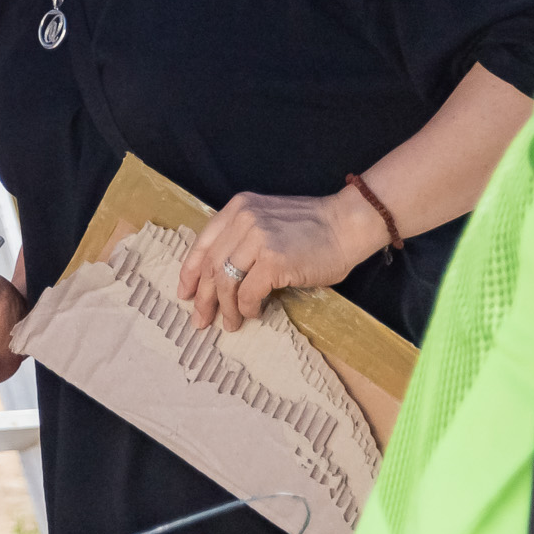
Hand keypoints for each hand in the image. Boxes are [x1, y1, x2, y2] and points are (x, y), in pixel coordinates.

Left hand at [180, 187, 385, 332]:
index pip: (203, 244)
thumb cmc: (313, 228)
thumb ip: (242, 238)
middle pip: (211, 266)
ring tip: (230, 324)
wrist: (348, 225)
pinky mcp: (274, 261)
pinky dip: (247, 308)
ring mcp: (258, 239)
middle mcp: (243, 220)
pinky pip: (248, 292)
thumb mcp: (267, 220)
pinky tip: (254, 314)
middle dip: (204, 297)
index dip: (190, 272)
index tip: (185, 293)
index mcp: (238, 209)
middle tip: (201, 319)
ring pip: (226, 282)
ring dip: (226, 309)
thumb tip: (221, 278)